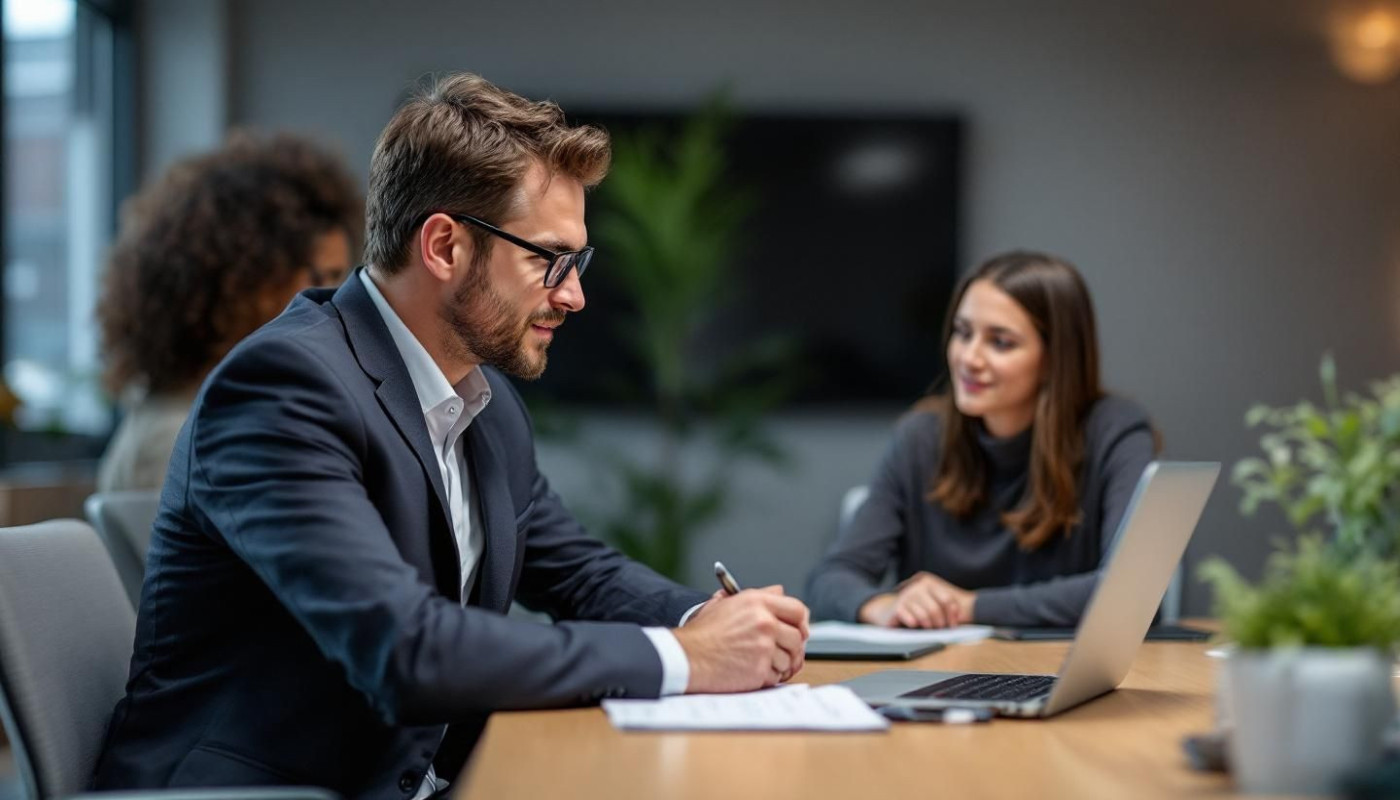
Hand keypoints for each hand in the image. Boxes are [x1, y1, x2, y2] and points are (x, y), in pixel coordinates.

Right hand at [674, 585, 809, 692]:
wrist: (686, 656)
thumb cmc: (702, 633)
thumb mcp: (727, 603)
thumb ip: (757, 596)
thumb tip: (778, 592)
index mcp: (757, 602)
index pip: (797, 610)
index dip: (801, 623)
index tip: (799, 631)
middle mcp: (764, 622)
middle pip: (798, 638)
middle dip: (793, 649)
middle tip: (784, 654)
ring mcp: (764, 646)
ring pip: (789, 659)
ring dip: (779, 665)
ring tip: (762, 664)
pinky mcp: (759, 669)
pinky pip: (777, 676)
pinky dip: (769, 678)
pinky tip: (753, 673)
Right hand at [858, 572, 975, 628]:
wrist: (886, 609)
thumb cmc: (913, 608)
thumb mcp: (929, 601)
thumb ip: (944, 604)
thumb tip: (962, 615)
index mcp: (928, 583)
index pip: (947, 599)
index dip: (952, 614)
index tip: (953, 625)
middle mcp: (917, 587)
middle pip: (936, 609)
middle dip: (941, 623)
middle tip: (941, 630)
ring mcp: (907, 596)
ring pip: (925, 615)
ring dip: (929, 626)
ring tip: (929, 629)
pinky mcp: (898, 607)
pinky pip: (912, 619)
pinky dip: (916, 625)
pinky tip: (915, 625)